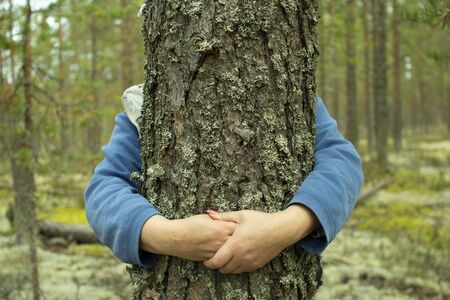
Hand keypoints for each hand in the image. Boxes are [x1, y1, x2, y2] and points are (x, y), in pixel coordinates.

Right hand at [140, 214, 235, 260]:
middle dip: (239, 238)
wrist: (175, 238)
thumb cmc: (190, 224)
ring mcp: (215, 251)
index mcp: (220, 228)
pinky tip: (225, 252)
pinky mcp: (210, 258)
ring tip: (235, 245)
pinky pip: (222, 258)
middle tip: (242, 236)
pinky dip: (225, 255)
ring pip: (231, 251)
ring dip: (233, 248)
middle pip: (237, 241)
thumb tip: (229, 219)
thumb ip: (219, 219)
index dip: (241, 226)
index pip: (238, 228)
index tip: (242, 226)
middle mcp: (219, 241)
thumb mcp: (206, 217)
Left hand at [203, 205, 318, 273]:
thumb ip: (223, 217)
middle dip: (217, 265)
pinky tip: (237, 257)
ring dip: (227, 266)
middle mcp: (241, 256)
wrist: (281, 230)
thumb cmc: (260, 220)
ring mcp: (250, 262)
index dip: (209, 262)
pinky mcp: (257, 265)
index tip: (206, 259)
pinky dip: (237, 266)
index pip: (216, 261)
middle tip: (215, 258)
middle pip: (223, 269)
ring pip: (232, 271)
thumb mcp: (241, 215)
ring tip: (226, 257)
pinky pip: (243, 270)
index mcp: (235, 245)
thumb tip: (209, 213)